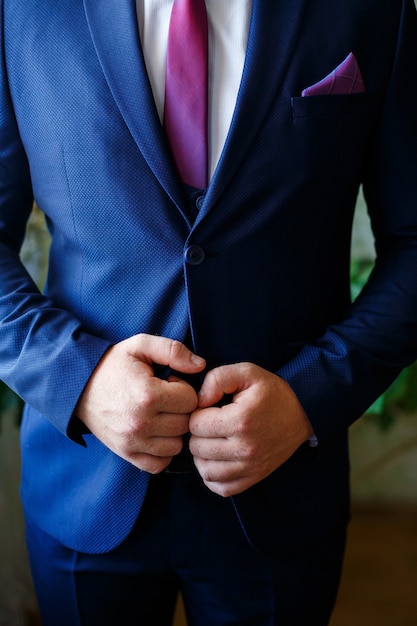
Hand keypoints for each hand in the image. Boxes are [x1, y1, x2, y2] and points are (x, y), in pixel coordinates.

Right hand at [75, 334, 205, 472]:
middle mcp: (140, 422)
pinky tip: (156, 433)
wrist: (77, 386)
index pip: (191, 400)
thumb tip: (200, 366)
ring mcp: (132, 442)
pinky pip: (159, 464)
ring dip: (174, 431)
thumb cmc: (112, 364)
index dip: (184, 388)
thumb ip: (173, 350)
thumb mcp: (140, 345)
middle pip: (186, 423)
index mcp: (147, 394)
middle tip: (165, 398)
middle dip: (180, 409)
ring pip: (177, 445)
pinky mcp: (126, 454)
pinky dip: (162, 451)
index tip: (169, 382)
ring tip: (160, 415)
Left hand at [189, 362, 313, 496]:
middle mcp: (245, 448)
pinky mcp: (254, 477)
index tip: (210, 408)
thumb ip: (217, 378)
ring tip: (212, 440)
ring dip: (202, 455)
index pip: (195, 424)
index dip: (197, 412)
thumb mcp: (247, 372)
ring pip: (205, 470)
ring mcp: (250, 467)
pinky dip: (213, 477)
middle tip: (211, 423)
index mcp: (240, 420)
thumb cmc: (272, 392)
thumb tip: (198, 400)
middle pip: (197, 447)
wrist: (302, 413)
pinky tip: (217, 459)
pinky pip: (222, 487)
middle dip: (198, 433)